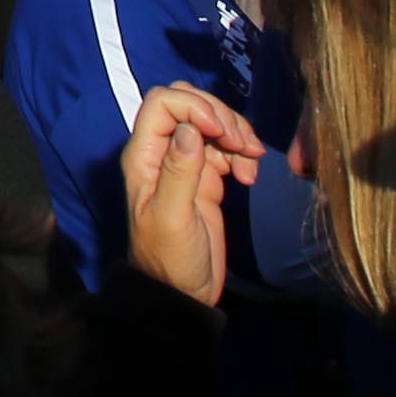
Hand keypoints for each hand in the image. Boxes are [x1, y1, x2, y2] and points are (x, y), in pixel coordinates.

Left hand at [121, 82, 262, 310]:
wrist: (184, 293)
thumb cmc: (169, 259)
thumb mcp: (172, 217)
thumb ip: (179, 172)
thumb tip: (190, 129)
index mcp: (144, 155)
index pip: (163, 103)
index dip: (195, 107)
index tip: (221, 133)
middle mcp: (162, 152)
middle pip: (189, 104)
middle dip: (220, 116)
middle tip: (242, 145)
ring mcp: (186, 162)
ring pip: (211, 122)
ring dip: (237, 134)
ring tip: (251, 162)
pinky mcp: (207, 176)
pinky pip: (226, 148)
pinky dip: (242, 154)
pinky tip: (249, 177)